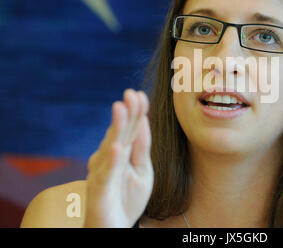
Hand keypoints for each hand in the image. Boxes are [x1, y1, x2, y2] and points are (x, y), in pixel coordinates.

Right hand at [84, 89, 152, 226]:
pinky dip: (111, 161)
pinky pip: (105, 175)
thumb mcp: (142, 170)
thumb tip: (143, 120)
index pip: (129, 129)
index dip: (135, 111)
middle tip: (131, 93)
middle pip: (120, 132)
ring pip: (110, 147)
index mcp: (121, 153)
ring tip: (121, 108)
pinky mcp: (99, 192)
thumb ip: (142, 148)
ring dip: (116, 128)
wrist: (113, 229)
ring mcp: (102, 174)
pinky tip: (116, 147)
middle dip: (126, 112)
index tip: (141, 94)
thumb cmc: (127, 199)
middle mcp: (108, 159)